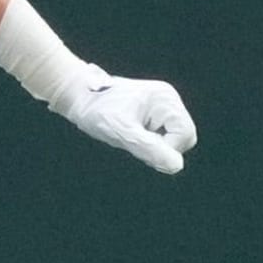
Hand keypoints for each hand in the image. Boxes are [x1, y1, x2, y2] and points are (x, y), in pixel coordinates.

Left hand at [50, 64, 197, 173]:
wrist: (77, 96)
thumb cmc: (95, 110)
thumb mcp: (121, 132)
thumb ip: (149, 149)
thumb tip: (176, 166)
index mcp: (164, 99)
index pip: (186, 135)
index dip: (166, 149)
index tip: (138, 145)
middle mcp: (168, 98)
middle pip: (183, 137)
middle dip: (160, 147)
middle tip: (131, 141)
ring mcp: (161, 104)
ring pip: (172, 138)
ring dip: (152, 144)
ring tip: (127, 135)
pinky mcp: (153, 111)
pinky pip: (161, 134)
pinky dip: (147, 139)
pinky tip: (129, 132)